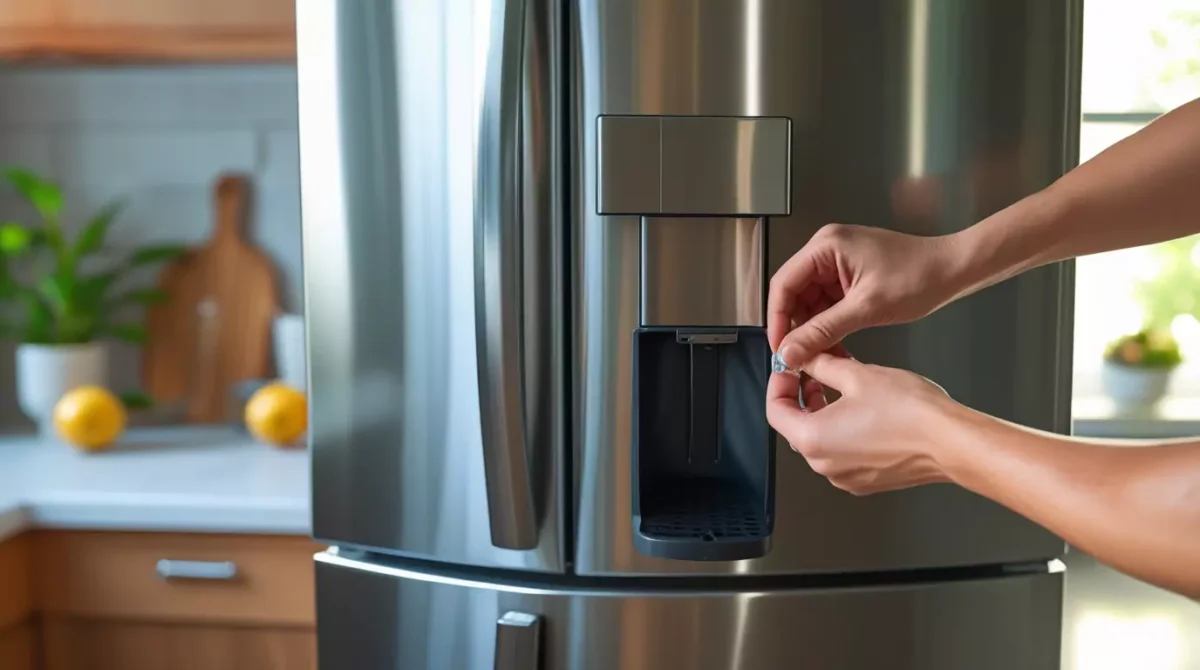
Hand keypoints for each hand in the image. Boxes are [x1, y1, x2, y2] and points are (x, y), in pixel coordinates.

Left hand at [766, 352, 958, 494]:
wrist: (951, 442)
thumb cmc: (910, 413)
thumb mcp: (857, 375)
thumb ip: (822, 365)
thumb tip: (806, 358)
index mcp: (812, 439)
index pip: (775, 410)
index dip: (778, 384)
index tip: (789, 369)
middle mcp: (824, 465)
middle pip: (796, 426)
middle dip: (803, 395)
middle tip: (815, 371)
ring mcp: (846, 477)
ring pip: (821, 440)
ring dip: (824, 412)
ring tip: (843, 385)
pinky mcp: (867, 480)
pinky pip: (843, 453)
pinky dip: (844, 430)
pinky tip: (862, 409)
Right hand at [767, 224, 960, 366]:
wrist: (954, 269)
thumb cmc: (919, 278)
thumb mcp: (866, 308)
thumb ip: (823, 331)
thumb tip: (790, 352)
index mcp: (825, 246)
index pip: (783, 285)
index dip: (777, 320)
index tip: (779, 348)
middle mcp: (826, 248)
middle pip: (794, 293)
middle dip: (796, 326)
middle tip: (798, 357)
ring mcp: (837, 260)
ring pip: (810, 300)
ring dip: (814, 328)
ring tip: (820, 355)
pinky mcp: (849, 273)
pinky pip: (828, 301)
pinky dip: (829, 323)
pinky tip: (834, 343)